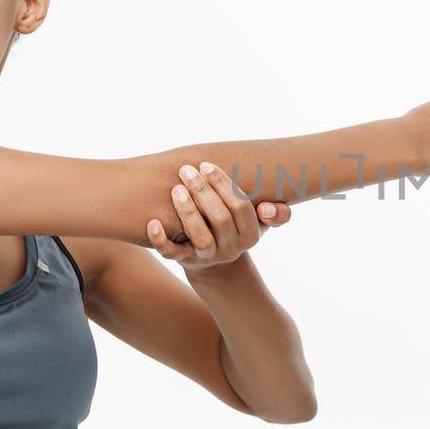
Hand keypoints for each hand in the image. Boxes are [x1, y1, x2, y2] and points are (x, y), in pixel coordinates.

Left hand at [146, 161, 290, 273]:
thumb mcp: (259, 223)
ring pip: (199, 236)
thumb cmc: (235, 229)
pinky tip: (152, 222)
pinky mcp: (185, 261)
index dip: (224, 185)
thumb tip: (268, 208)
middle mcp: (231, 248)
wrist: (215, 262)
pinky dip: (160, 240)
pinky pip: (172, 254)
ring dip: (187, 211)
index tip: (207, 166)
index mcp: (251, 234)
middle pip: (220, 219)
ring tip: (176, 189)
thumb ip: (277, 214)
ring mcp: (208, 256)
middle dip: (203, 191)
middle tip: (187, 170)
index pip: (241, 207)